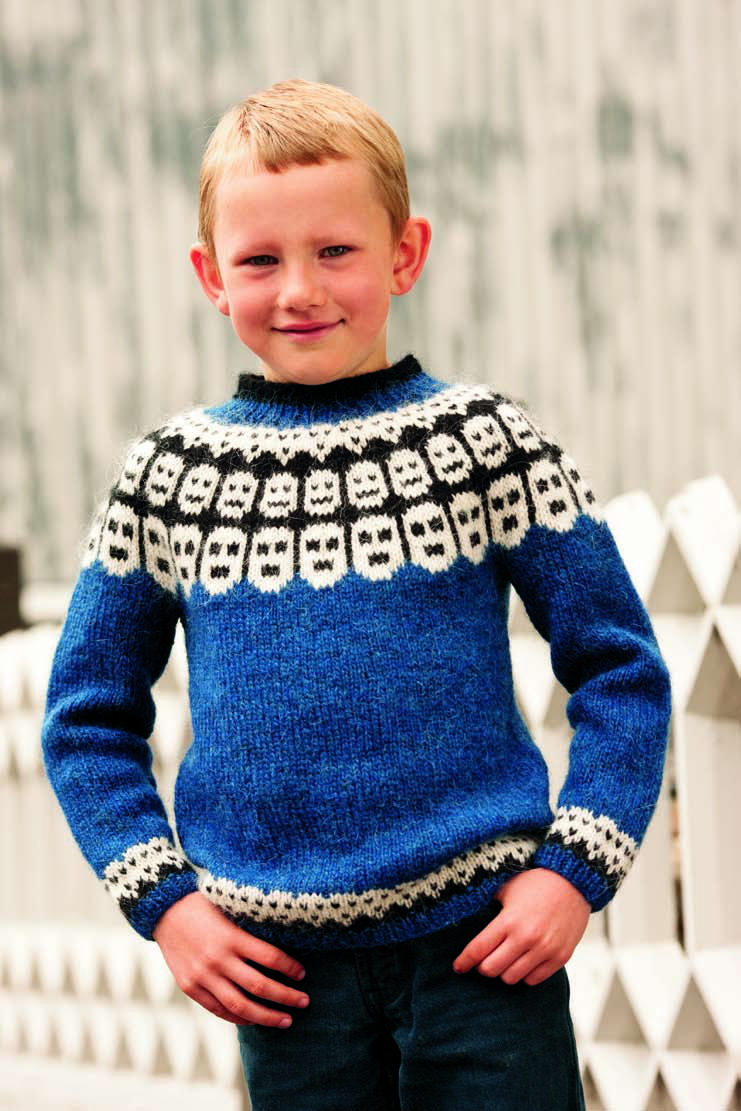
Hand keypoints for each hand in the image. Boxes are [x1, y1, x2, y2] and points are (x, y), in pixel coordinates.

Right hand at [152, 891, 309, 1026]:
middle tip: (304, 1002)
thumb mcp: (230, 908)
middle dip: (286, 997)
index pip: (270, 957)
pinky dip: (239, 1018)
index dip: (290, 968)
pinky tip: (254, 1020)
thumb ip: (251, 926)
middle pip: (260, 986)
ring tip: (286, 1020)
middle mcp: (218, 958)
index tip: (303, 974)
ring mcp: (202, 976)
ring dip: (267, 1016)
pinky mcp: (190, 987)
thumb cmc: (204, 904)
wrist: (164, 910)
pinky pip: (218, 1009)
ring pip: (240, 1006)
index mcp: (231, 935)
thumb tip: (285, 940)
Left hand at [451, 868, 590, 985]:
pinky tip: (522, 962)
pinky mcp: (560, 957)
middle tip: (483, 959)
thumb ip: (487, 904)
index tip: (457, 967)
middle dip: (483, 967)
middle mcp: (526, 938)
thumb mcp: (507, 887)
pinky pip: (534, 980)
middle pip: (491, 969)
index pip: (478, 950)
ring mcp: (545, 949)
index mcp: (509, 920)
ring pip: (511, 978)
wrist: (574, 881)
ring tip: (504, 959)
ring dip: (503, 971)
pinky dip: (524, 974)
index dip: (464, 961)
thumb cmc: (536, 882)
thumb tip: (464, 913)